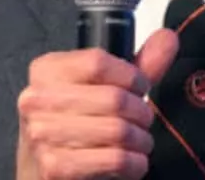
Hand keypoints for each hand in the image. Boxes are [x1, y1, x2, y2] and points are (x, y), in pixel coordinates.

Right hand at [16, 29, 178, 179]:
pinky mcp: (56, 168)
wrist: (45, 165)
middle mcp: (37, 99)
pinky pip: (114, 160)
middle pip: (112, 98)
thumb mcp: (104, 84)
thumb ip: (138, 62)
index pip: (97, 62)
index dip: (131, 75)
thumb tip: (167, 38)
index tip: (141, 85)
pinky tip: (134, 160)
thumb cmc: (76, 119)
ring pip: (117, 130)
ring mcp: (43, 135)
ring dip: (140, 138)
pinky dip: (134, 162)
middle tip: (144, 118)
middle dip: (141, 111)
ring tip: (140, 139)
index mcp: (47, 69)